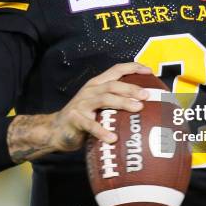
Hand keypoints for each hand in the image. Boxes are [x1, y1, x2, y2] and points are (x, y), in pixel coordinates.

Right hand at [7, 61, 151, 161]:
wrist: (55, 130)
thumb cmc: (84, 118)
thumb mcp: (99, 106)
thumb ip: (116, 103)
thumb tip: (146, 107)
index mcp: (97, 84)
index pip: (116, 70)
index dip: (133, 68)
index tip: (149, 72)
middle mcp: (90, 90)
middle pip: (113, 84)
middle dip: (131, 88)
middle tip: (147, 95)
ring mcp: (81, 103)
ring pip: (104, 99)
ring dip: (122, 102)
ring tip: (138, 108)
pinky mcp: (74, 119)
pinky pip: (90, 125)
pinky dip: (102, 131)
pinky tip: (113, 138)